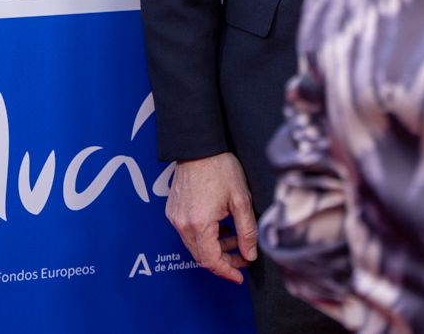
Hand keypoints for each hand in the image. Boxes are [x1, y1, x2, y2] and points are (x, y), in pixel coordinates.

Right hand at [164, 152, 257, 283]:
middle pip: (202, 256)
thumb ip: (247, 231)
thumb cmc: (220, 167)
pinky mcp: (173, 211)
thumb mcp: (241, 200)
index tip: (239, 275)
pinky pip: (188, 232)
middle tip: (243, 255)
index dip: (227, 271)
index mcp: (200, 223)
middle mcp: (183, 224)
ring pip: (195, 245)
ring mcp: (175, 217)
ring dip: (215, 247)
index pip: (211, 260)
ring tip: (235, 236)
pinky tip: (220, 225)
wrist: (199, 146)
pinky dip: (205, 235)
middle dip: (224, 260)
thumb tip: (250, 253)